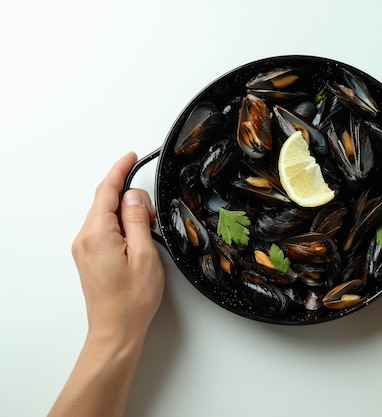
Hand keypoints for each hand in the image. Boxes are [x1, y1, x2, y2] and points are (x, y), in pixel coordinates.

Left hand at [71, 152, 163, 342]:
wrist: (116, 330)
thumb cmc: (132, 299)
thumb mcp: (145, 254)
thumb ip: (137, 219)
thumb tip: (133, 195)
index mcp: (97, 234)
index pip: (107, 190)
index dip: (119, 170)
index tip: (130, 156)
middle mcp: (85, 238)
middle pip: (106, 201)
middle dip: (130, 199)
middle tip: (152, 217)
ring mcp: (84, 248)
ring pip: (106, 215)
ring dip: (127, 215)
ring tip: (147, 235)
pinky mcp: (89, 256)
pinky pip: (104, 229)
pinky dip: (121, 226)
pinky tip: (136, 240)